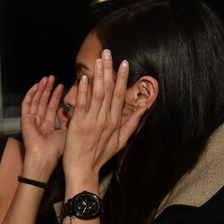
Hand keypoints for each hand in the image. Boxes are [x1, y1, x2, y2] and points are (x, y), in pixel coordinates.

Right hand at [19, 75, 67, 180]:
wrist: (45, 157)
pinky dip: (31, 94)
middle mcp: (39, 123)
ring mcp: (31, 121)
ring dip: (41, 89)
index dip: (57, 96)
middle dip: (48, 89)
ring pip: (36, 101)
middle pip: (43, 102)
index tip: (63, 85)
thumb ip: (69, 120)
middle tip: (53, 77)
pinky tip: (36, 85)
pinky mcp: (25, 119)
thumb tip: (70, 108)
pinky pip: (27, 105)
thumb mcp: (69, 132)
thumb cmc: (58, 149)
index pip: (52, 108)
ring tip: (47, 78)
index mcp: (49, 128)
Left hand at [63, 50, 144, 180]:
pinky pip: (82, 105)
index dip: (122, 78)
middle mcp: (106, 120)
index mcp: (115, 122)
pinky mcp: (78, 126)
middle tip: (109, 53)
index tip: (124, 63)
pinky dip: (83, 91)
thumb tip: (144, 108)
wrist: (83, 170)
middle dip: (110, 70)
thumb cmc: (100, 156)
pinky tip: (84, 78)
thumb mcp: (121, 141)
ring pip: (97, 94)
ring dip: (98, 76)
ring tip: (99, 60)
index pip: (120, 95)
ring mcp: (92, 122)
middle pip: (109, 90)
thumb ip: (132, 123)